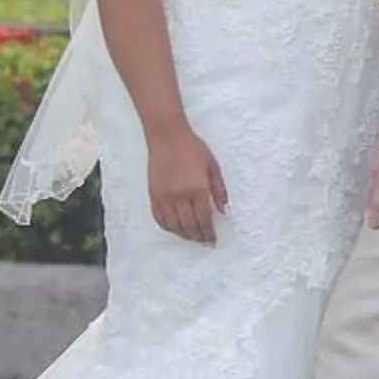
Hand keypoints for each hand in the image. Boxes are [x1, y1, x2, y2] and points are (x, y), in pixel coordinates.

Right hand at [148, 124, 228, 244]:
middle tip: (205, 242)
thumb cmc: (192, 148)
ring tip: (192, 237)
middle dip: (198, 237)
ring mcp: (164, 197)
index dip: (209, 233)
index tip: (213, 241)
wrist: (167, 136)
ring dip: (184, 235)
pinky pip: (160, 218)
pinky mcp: (153, 195)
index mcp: (198, 188)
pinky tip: (176, 228)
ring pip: (174, 226)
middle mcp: (180, 196)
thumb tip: (225, 211)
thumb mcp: (213, 166)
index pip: (204, 219)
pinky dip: (169, 227)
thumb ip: (220, 191)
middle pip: (189, 226)